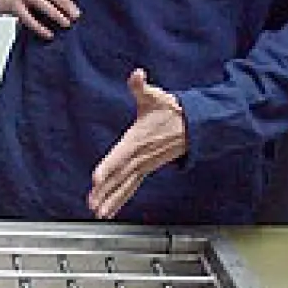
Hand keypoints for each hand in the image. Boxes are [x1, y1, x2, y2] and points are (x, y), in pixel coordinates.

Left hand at [88, 69, 188, 218]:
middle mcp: (139, 156)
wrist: (195, 124)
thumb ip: (141, 86)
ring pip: (125, 186)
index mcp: (137, 140)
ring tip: (99, 212)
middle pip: (120, 177)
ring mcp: (144, 165)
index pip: (120, 155)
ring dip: (112, 199)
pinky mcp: (146, 169)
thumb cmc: (171, 110)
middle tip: (92, 204)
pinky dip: (120, 198)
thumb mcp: (155, 96)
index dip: (108, 167)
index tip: (96, 178)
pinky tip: (110, 209)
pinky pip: (131, 187)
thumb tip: (137, 74)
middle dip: (106, 191)